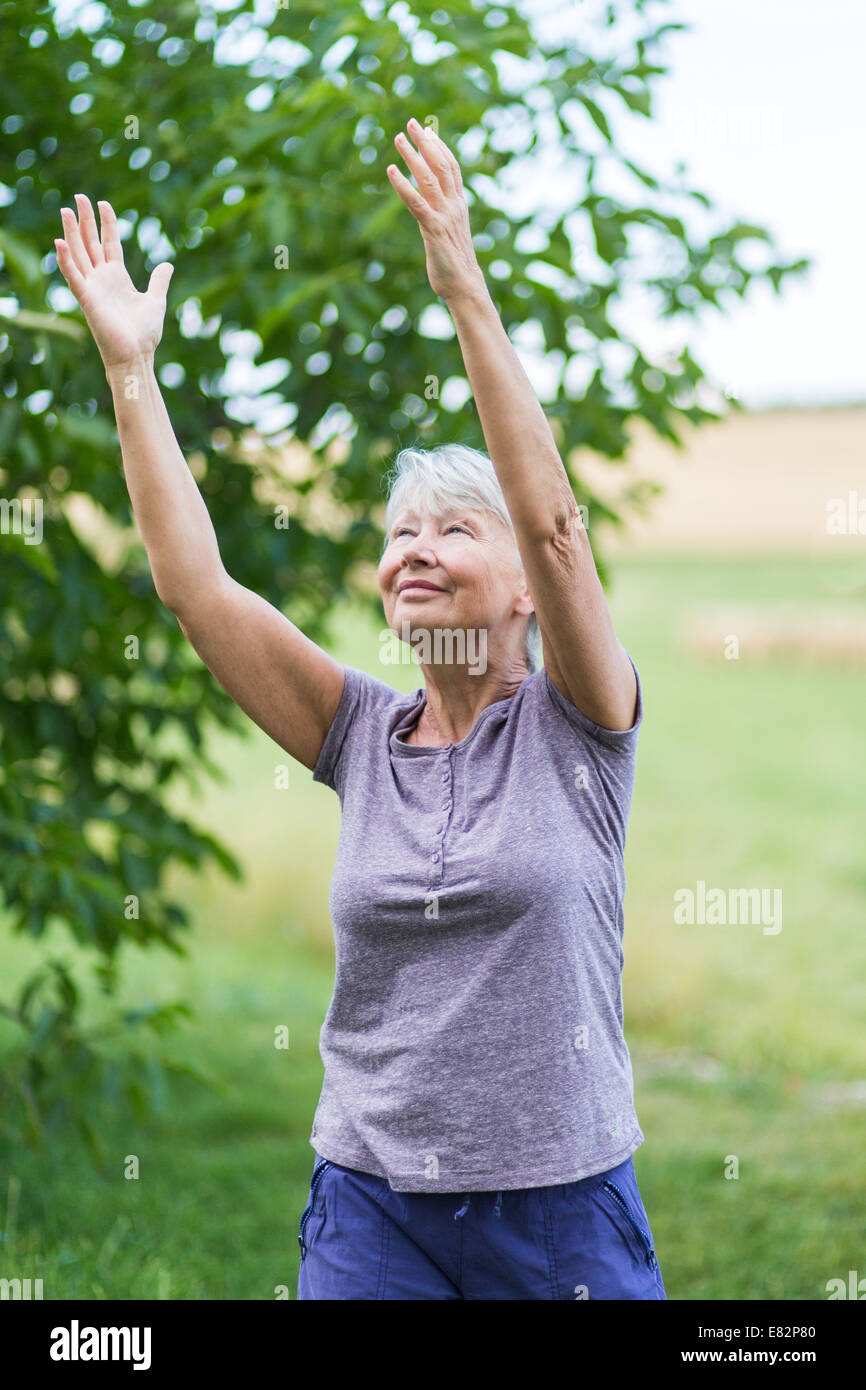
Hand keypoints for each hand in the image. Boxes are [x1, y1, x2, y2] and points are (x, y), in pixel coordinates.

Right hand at [54, 194, 173, 369]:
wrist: (137, 356)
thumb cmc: (144, 334)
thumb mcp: (156, 300)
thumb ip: (159, 281)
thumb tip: (167, 264)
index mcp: (117, 277)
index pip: (109, 243)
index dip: (107, 223)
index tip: (103, 203)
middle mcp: (102, 279)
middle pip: (91, 243)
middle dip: (85, 220)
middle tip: (78, 196)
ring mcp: (93, 288)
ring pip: (79, 254)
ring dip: (71, 233)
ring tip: (65, 210)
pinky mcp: (87, 299)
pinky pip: (73, 277)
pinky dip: (66, 260)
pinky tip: (60, 242)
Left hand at [387, 119, 485, 302]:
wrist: (465, 286)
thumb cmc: (454, 264)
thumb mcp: (450, 234)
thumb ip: (443, 217)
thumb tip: (432, 210)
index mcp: (459, 206)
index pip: (451, 169)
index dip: (440, 147)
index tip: (429, 131)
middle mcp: (454, 206)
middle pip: (440, 166)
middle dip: (426, 142)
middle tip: (412, 123)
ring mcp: (444, 216)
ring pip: (427, 178)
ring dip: (412, 156)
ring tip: (398, 139)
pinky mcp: (433, 229)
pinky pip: (416, 202)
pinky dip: (402, 184)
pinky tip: (391, 170)